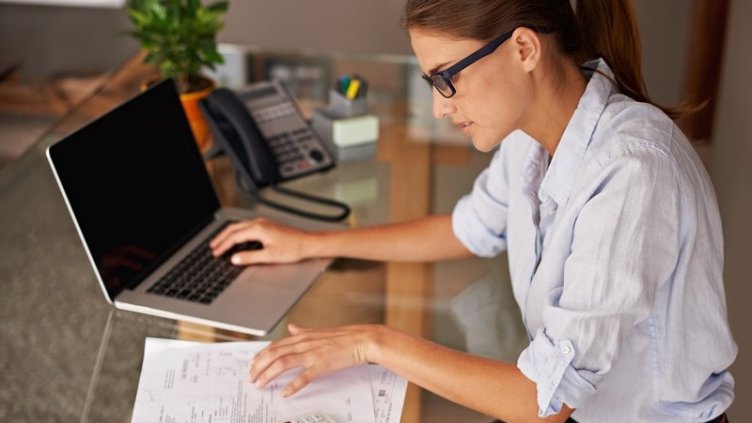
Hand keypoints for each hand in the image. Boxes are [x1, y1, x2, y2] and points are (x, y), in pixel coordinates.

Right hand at [210, 218, 311, 264]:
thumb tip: (235, 259)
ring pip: (239, 226)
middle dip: (221, 237)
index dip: (223, 246)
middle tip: (212, 246)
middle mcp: (259, 223)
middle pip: (234, 228)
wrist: (307, 243)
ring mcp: (263, 223)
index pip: (234, 237)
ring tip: (220, 242)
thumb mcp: (270, 256)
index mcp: (258, 229)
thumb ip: (250, 258)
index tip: (216, 253)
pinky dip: (237, 232)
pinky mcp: (267, 225)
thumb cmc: (293, 249)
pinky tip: (236, 239)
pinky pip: (246, 226)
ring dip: (228, 234)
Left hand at [249, 324, 379, 396]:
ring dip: (268, 375)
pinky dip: (292, 386)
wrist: (362, 339)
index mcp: (303, 336)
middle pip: (274, 354)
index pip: (275, 345)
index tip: (253, 364)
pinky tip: (285, 393)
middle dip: (259, 366)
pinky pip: (303, 377)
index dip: (261, 355)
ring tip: (261, 384)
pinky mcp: (322, 365)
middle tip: (251, 377)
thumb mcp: (319, 331)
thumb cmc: (344, 337)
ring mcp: (312, 354)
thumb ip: (303, 330)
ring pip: (282, 364)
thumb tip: (291, 327)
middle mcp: (304, 344)